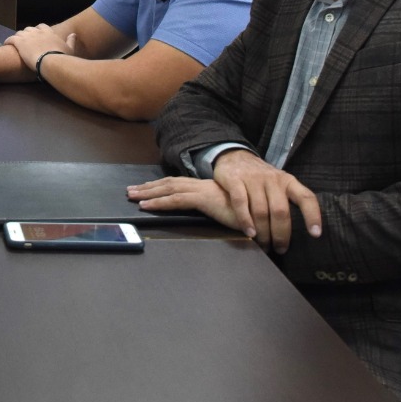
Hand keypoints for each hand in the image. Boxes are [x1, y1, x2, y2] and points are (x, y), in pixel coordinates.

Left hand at [5, 24, 78, 71]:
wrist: (51, 62)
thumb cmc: (62, 58)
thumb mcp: (69, 49)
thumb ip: (71, 41)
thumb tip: (73, 35)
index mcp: (49, 33)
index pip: (41, 27)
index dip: (38, 31)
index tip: (36, 36)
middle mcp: (38, 32)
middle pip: (29, 29)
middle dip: (26, 34)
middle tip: (25, 41)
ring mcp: (28, 37)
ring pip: (19, 33)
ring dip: (17, 37)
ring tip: (15, 43)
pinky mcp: (19, 43)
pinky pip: (11, 39)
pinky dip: (8, 40)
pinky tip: (6, 43)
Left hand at [126, 175, 252, 235]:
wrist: (269, 209)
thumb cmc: (255, 214)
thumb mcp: (233, 213)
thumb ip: (222, 213)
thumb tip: (215, 218)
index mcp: (209, 188)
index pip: (180, 184)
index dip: (163, 186)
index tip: (147, 189)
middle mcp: (204, 186)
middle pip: (170, 183)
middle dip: (150, 187)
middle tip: (131, 191)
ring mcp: (203, 191)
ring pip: (169, 189)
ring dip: (149, 193)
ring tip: (132, 196)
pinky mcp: (204, 199)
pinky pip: (176, 200)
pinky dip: (159, 202)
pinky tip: (146, 206)